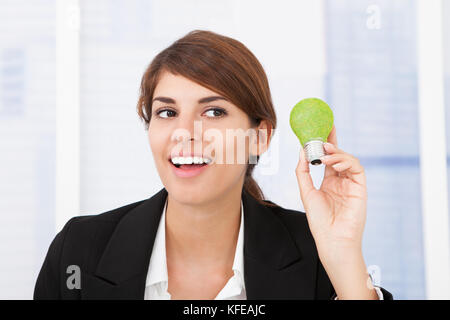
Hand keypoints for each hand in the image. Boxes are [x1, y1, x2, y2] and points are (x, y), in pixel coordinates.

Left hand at [295, 125, 366, 258]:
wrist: (332, 238)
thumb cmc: (319, 220)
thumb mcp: (306, 191)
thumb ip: (303, 171)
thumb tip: (301, 151)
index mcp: (329, 181)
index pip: (328, 157)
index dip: (326, 142)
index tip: (323, 128)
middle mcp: (341, 180)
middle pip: (339, 155)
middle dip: (332, 142)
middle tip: (323, 133)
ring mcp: (351, 183)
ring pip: (348, 159)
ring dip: (336, 153)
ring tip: (324, 154)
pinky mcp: (360, 187)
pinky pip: (356, 168)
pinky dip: (345, 161)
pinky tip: (333, 163)